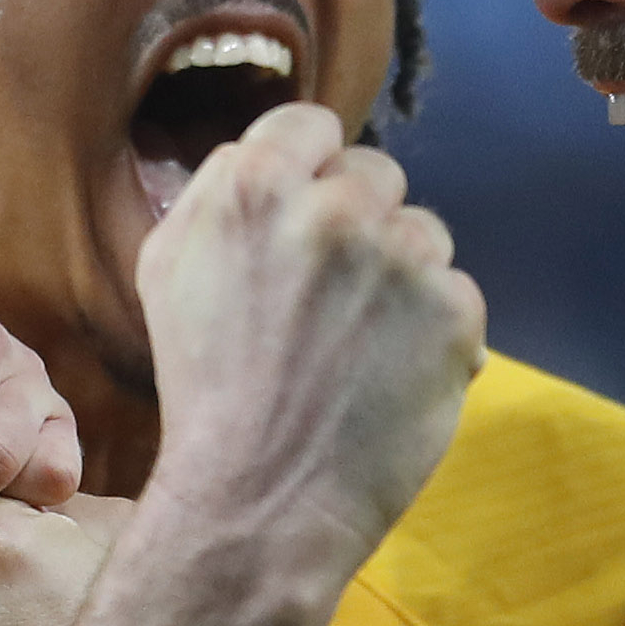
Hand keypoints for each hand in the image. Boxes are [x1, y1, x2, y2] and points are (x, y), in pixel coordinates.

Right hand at [130, 104, 480, 589]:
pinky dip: (432, 333)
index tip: (303, 220)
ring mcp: (402, 259)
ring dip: (401, 276)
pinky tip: (388, 376)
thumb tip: (269, 157)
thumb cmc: (204, 390)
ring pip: (423, 233)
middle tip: (327, 300)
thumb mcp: (168, 269)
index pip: (310, 124)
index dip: (308, 170)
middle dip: (357, 223)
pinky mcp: (455, 312)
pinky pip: (456, 295)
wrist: (256, 501)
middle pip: (373, 174)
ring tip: (355, 347)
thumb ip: (218, 193)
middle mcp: (332, 207)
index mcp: (253, 185)